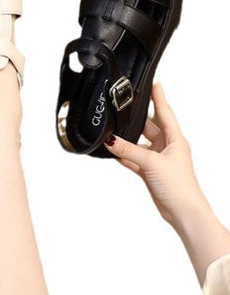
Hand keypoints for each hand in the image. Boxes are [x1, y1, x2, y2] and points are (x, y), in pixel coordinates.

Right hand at [105, 83, 229, 285]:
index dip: (158, 97)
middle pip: (148, 126)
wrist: (183, 212)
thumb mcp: (152, 163)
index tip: (153, 82)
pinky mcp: (150, 171)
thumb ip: (129, 151)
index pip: (164, 112)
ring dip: (126, 141)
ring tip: (113, 132)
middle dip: (135, 119)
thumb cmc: (180, 187)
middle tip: (123, 106)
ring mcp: (157, 159)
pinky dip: (124, 156)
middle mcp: (166, 146)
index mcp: (175, 139)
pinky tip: (114, 153)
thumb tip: (110, 141)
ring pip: (138, 143)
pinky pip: (133, 158)